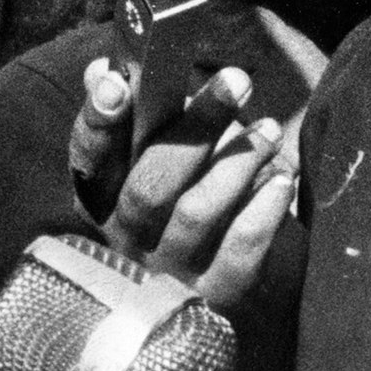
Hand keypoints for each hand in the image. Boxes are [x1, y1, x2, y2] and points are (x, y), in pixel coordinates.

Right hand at [66, 58, 296, 314]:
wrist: (222, 301)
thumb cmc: (180, 207)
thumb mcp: (149, 162)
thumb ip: (131, 117)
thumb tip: (105, 69)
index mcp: (100, 201)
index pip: (88, 160)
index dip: (98, 122)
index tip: (118, 82)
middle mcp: (126, 242)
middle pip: (151, 185)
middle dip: (195, 126)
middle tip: (238, 81)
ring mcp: (170, 275)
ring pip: (197, 213)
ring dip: (239, 161)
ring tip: (271, 129)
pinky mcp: (216, 299)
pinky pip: (240, 251)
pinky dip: (263, 210)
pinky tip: (282, 180)